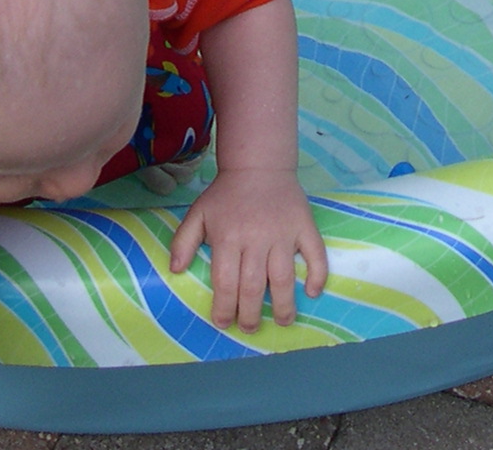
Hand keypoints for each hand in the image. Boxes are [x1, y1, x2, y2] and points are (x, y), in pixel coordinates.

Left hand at [168, 165, 327, 329]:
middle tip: (250, 328)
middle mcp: (256, 238)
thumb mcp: (198, 213)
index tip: (223, 323)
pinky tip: (311, 292)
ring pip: (283, 277)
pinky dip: (316, 274)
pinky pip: (315, 254)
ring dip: (283, 305)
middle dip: (251, 314)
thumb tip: (176, 271)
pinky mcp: (304, 226)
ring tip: (282, 322)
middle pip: (254, 286)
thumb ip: (183, 241)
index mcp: (229, 237)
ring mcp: (283, 233)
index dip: (224, 308)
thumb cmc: (226, 194)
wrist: (259, 164)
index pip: (226, 282)